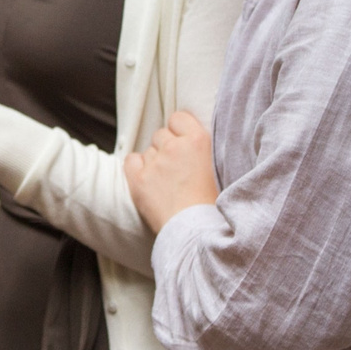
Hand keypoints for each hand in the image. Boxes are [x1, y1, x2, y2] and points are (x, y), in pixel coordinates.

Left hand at [123, 110, 218, 233]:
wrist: (198, 231)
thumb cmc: (214, 205)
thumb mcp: (220, 169)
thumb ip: (203, 152)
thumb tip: (193, 144)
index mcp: (199, 140)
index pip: (179, 118)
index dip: (179, 131)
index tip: (183, 145)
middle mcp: (175, 147)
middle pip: (161, 135)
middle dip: (167, 148)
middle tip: (177, 170)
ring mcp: (155, 163)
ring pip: (148, 151)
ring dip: (154, 162)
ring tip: (167, 183)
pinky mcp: (139, 179)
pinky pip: (131, 161)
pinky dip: (136, 168)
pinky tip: (147, 181)